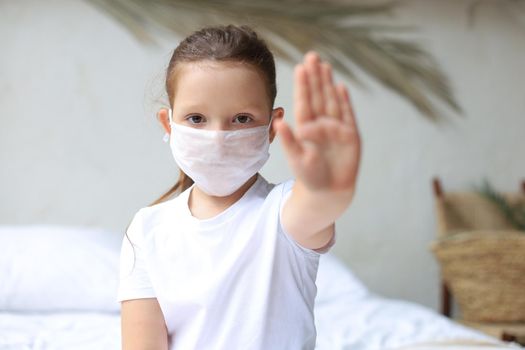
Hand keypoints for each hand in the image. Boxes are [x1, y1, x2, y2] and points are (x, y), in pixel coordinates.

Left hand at [275, 51, 360, 192]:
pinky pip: (347, 114)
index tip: (300, 68)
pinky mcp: (350, 135)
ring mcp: (336, 128)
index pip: (304, 102)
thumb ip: (289, 140)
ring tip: (325, 66)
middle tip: (312, 56)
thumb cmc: (309, 176)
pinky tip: (340, 87)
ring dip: (328, 84)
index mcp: (305, 128)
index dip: (303, 85)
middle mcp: (320, 124)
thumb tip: (279, 121)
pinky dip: (345, 101)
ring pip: (332, 101)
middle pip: (318, 96)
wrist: (328, 191)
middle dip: (315, 77)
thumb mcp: (296, 158)